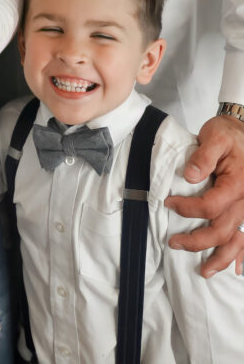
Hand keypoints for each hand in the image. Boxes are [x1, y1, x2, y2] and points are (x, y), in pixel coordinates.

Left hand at [165, 114, 243, 275]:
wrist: (242, 131)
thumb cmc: (228, 135)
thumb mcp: (214, 137)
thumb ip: (203, 157)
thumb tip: (190, 176)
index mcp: (237, 184)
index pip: (211, 206)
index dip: (188, 209)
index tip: (168, 203)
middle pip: (222, 229)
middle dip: (197, 241)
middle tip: (174, 242)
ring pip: (237, 240)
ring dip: (221, 258)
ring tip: (204, 272)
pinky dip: (242, 254)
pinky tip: (237, 269)